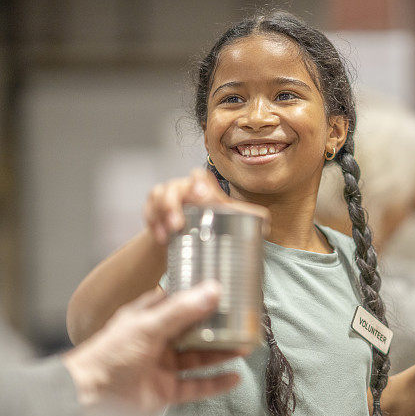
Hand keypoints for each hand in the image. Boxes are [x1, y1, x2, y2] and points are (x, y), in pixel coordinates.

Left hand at [62, 281, 247, 415]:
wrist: (86, 400)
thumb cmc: (108, 357)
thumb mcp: (147, 327)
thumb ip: (182, 311)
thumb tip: (213, 290)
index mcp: (146, 319)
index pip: (177, 302)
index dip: (198, 296)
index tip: (224, 289)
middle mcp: (155, 341)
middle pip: (192, 331)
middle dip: (216, 327)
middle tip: (241, 320)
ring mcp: (161, 367)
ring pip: (198, 358)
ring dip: (220, 353)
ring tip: (245, 346)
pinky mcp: (165, 392)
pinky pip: (196, 386)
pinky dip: (215, 383)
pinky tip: (233, 377)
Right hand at [144, 168, 269, 244]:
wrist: (182, 237)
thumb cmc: (208, 225)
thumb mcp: (227, 220)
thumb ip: (243, 219)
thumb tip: (266, 226)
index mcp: (203, 188)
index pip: (200, 177)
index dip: (200, 184)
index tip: (203, 197)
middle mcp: (184, 187)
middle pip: (176, 186)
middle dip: (175, 202)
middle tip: (179, 223)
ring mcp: (166, 195)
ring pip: (159, 196)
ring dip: (163, 215)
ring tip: (170, 232)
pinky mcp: (151, 206)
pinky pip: (148, 210)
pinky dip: (153, 224)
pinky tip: (161, 238)